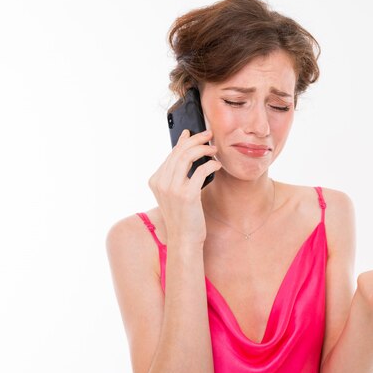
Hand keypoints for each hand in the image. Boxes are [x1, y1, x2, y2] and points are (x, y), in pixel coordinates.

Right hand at [148, 129, 221, 244]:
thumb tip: (187, 152)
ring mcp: (172, 189)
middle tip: (210, 135)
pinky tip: (217, 165)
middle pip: (179, 152)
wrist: (184, 239)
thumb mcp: (176, 192)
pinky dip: (211, 164)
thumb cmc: (183, 215)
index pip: (171, 154)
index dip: (184, 141)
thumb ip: (178, 174)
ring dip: (203, 149)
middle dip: (196, 140)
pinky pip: (201, 171)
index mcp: (155, 180)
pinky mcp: (187, 195)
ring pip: (187, 157)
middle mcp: (161, 183)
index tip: (194, 132)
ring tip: (214, 149)